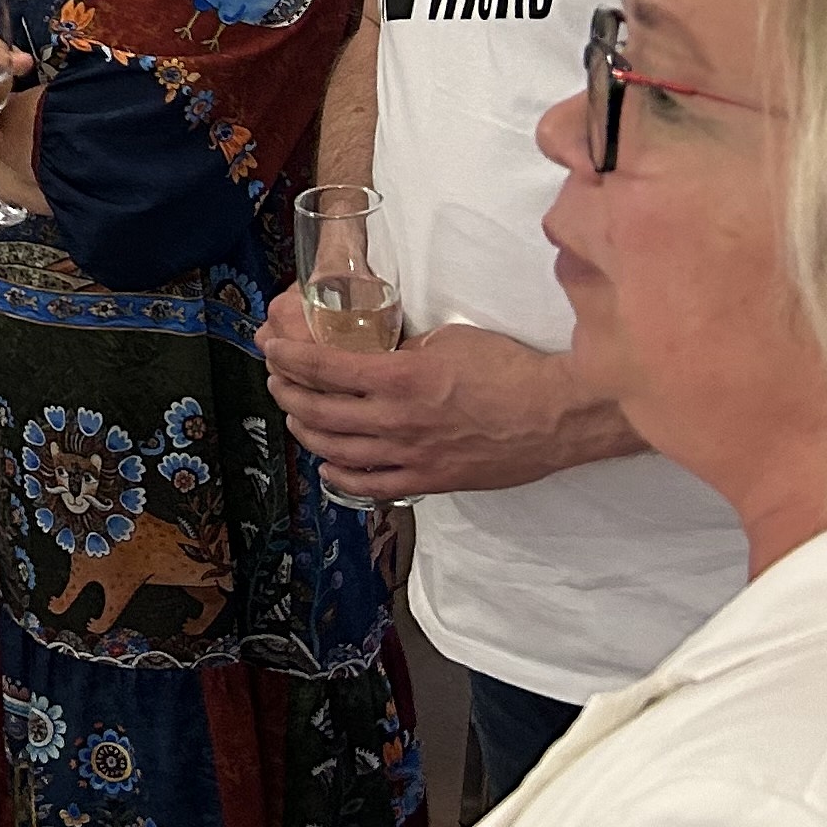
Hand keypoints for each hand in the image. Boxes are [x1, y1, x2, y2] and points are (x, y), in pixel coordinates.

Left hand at [256, 304, 637, 499]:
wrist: (557, 415)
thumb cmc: (510, 369)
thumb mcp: (449, 340)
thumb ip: (405, 349)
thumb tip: (376, 350)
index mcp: (399, 378)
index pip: (322, 367)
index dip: (287, 356)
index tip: (269, 346)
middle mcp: (396, 421)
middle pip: (319, 411)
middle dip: (286, 391)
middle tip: (276, 376)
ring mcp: (411, 456)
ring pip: (337, 451)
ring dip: (305, 431)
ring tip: (294, 414)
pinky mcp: (430, 481)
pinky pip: (372, 485)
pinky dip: (341, 476)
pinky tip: (328, 467)